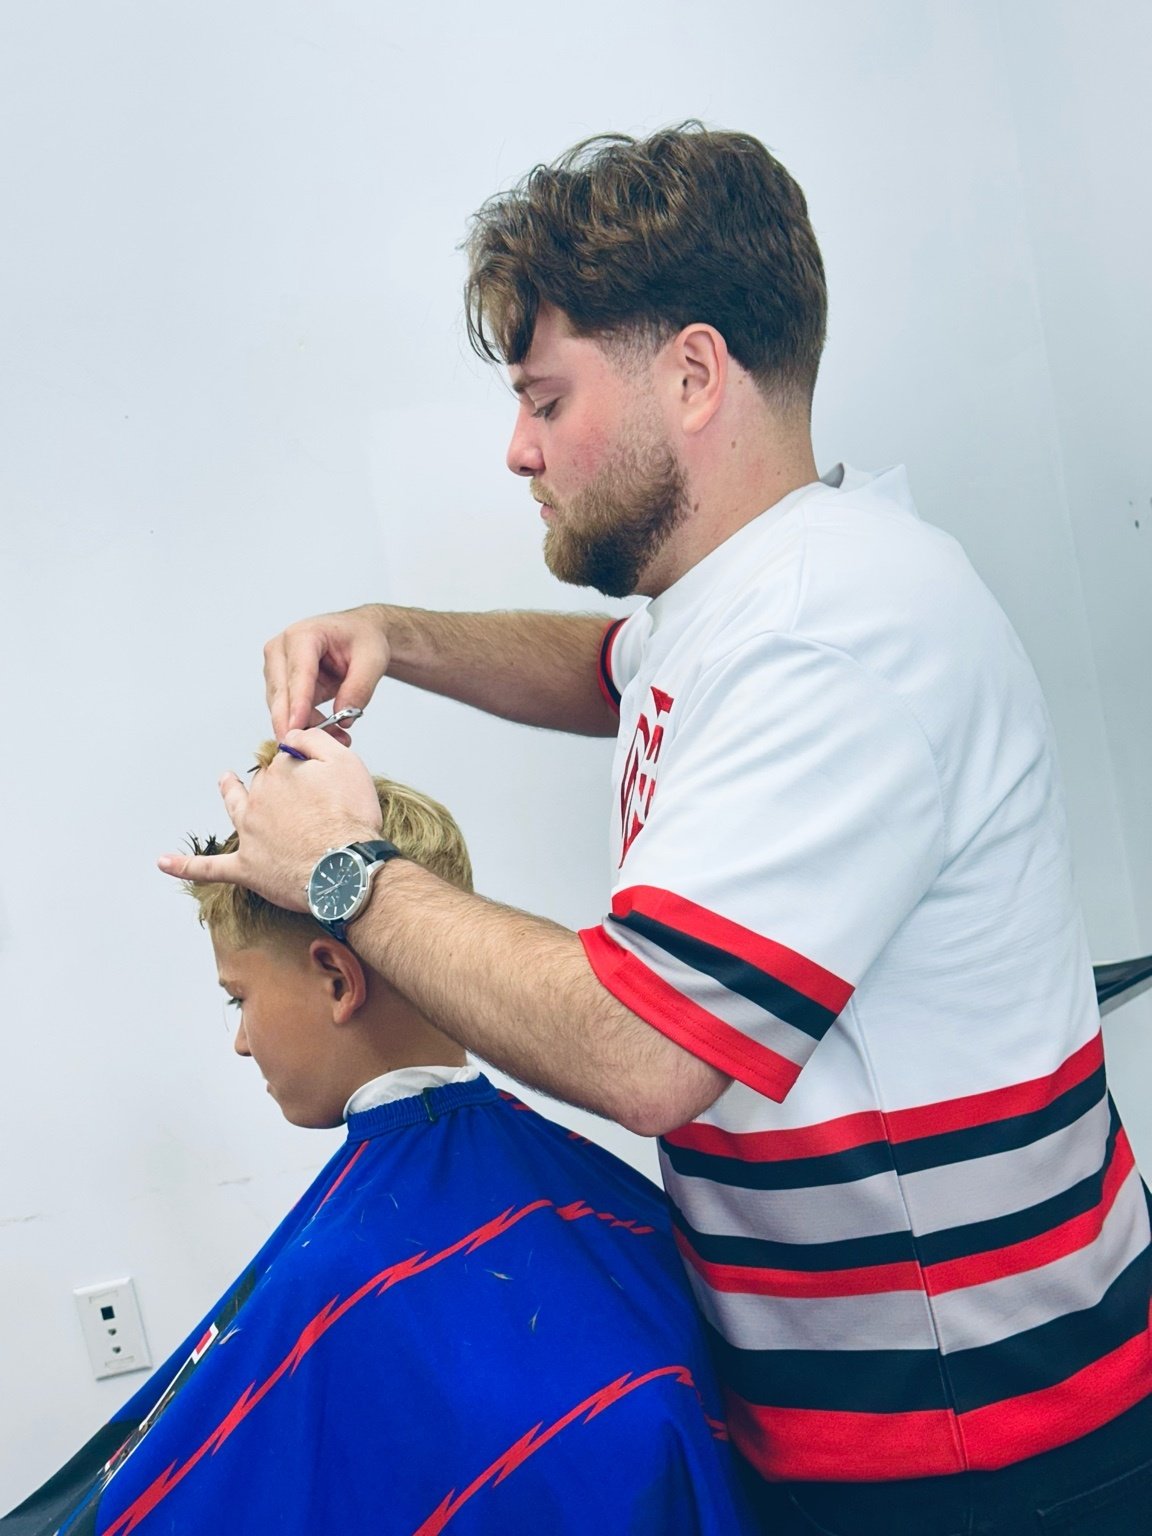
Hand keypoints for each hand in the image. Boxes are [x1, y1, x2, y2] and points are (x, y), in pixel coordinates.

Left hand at [157, 729, 383, 907]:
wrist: (345, 869)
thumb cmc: (350, 820)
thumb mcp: (344, 763)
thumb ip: (314, 741)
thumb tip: (291, 735)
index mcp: (281, 774)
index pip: (285, 760)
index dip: (302, 765)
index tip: (316, 774)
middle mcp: (259, 800)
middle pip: (262, 783)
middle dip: (275, 782)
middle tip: (298, 793)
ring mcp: (249, 834)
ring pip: (234, 808)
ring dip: (229, 792)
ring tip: (225, 781)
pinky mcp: (246, 868)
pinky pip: (208, 868)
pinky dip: (185, 866)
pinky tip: (165, 862)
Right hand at [264, 604, 392, 738]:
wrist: (358, 635)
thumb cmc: (363, 639)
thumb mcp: (372, 661)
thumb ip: (359, 688)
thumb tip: (343, 718)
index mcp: (303, 635)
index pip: (298, 673)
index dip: (298, 702)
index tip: (296, 727)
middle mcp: (281, 649)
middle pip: (281, 693)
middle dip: (296, 723)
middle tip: (314, 747)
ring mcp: (276, 667)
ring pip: (282, 707)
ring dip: (306, 726)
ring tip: (339, 737)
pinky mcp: (279, 684)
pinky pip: (288, 711)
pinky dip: (307, 724)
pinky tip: (330, 732)